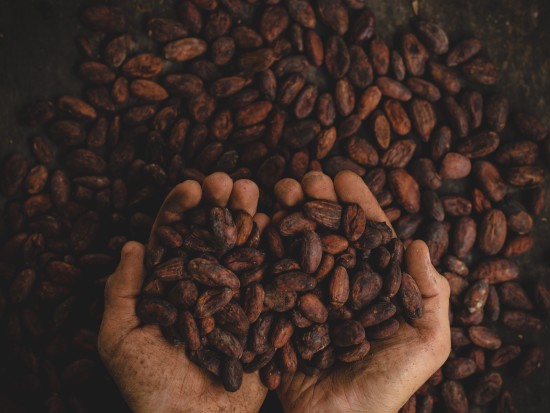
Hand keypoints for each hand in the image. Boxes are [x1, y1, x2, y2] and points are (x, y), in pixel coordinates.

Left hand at [98, 173, 267, 412]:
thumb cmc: (149, 386)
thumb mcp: (119, 339)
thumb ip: (122, 291)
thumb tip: (132, 244)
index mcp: (169, 285)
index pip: (173, 238)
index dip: (180, 210)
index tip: (192, 187)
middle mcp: (203, 284)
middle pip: (210, 235)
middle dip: (218, 205)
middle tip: (228, 181)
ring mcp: (233, 296)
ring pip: (240, 248)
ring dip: (246, 217)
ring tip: (252, 191)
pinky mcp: (259, 311)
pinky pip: (267, 275)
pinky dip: (272, 249)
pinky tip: (277, 224)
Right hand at [274, 170, 450, 412]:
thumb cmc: (388, 386)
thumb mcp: (426, 343)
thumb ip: (431, 295)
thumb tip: (420, 243)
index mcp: (373, 286)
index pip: (366, 235)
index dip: (356, 204)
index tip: (343, 176)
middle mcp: (338, 285)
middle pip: (328, 233)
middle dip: (316, 202)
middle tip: (305, 179)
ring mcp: (306, 296)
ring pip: (296, 246)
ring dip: (287, 215)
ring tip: (278, 192)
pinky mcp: (279, 312)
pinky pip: (268, 275)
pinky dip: (260, 247)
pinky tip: (254, 222)